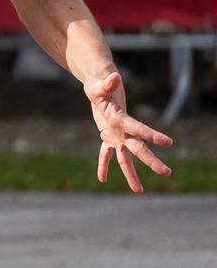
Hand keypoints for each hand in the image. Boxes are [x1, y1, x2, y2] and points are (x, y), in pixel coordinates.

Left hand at [88, 70, 172, 191]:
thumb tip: (115, 77)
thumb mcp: (98, 85)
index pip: (137, 128)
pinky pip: (105, 154)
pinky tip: (102, 178)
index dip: (150, 134)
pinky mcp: (107, 136)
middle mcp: (122, 129)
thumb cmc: (99, 84)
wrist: (100, 87)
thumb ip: (107, 83)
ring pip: (124, 158)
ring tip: (138, 191)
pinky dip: (103, 165)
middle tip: (166, 173)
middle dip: (151, 161)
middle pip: (138, 148)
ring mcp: (116, 135)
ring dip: (130, 174)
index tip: (168, 142)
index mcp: (121, 117)